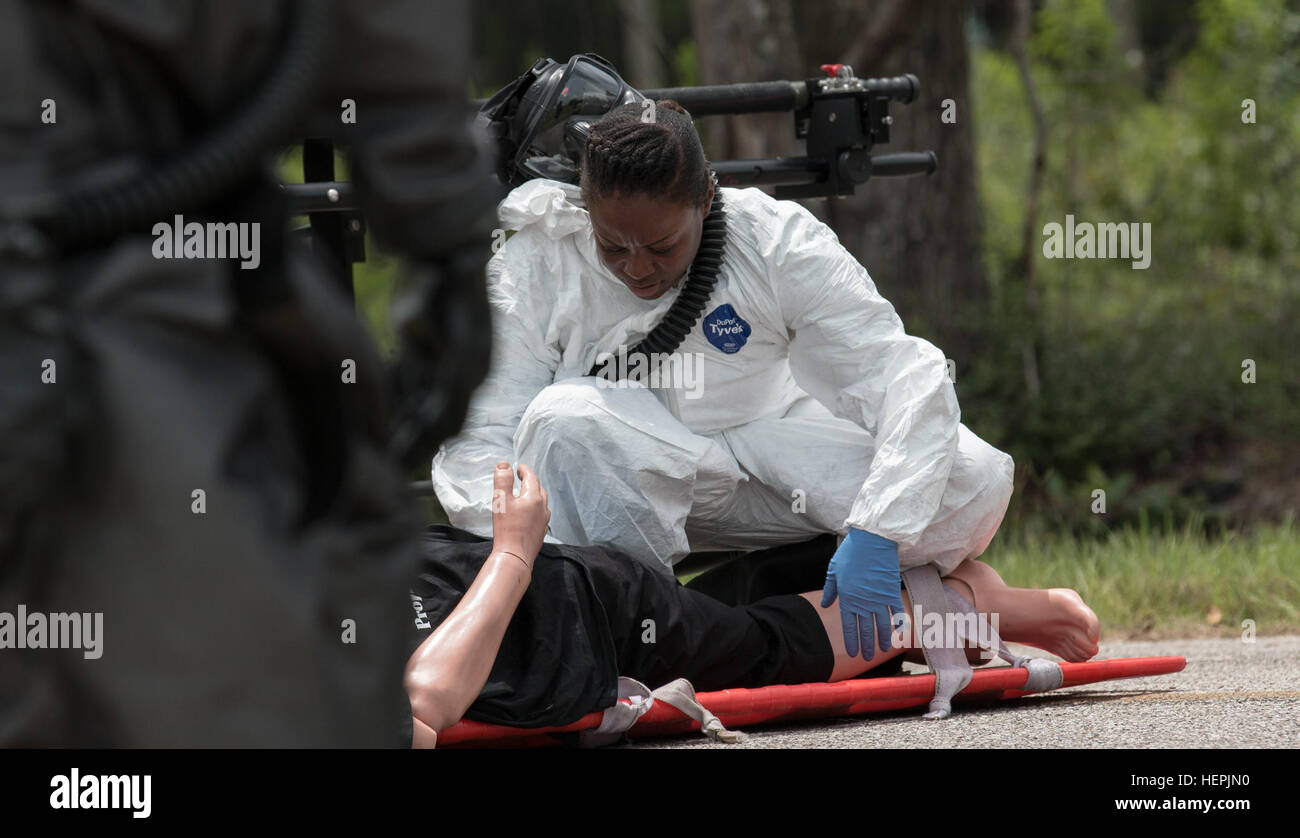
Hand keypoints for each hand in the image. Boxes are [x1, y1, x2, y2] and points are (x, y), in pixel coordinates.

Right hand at [489, 462, 549, 566]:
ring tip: (526, 494)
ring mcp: (543, 521)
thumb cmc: (507, 529)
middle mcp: (542, 508)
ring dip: (535, 495)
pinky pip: (541, 516)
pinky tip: (530, 514)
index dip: (525, 471)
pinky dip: (536, 509)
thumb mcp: (500, 500)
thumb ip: (503, 480)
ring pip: (542, 503)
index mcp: (534, 498)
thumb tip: (505, 464)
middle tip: (522, 478)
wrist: (515, 556)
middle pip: (539, 489)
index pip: (531, 478)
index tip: (519, 467)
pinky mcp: (540, 533)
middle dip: (531, 481)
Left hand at [820, 529, 903, 659]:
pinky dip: (898, 623)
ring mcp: (879, 598)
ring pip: (881, 625)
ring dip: (882, 639)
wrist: (872, 540)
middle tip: (867, 658)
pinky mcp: (892, 591)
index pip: (848, 626)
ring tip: (883, 650)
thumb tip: (824, 604)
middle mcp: (863, 602)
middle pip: (865, 629)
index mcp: (847, 598)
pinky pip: (896, 611)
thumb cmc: (850, 553)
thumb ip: (830, 589)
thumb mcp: (834, 570)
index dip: (851, 641)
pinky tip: (899, 632)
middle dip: (866, 646)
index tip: (853, 653)